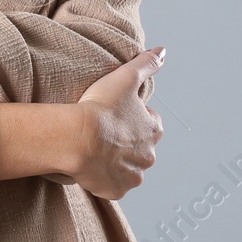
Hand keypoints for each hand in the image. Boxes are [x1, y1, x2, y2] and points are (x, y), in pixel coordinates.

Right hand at [68, 47, 165, 199]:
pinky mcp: (115, 190)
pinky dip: (104, 178)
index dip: (132, 116)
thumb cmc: (101, 107)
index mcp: (154, 131)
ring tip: (95, 149)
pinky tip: (91, 166)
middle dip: (125, 141)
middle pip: (139, 148)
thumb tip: (163, 51)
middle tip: (103, 131)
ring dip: (115, 161)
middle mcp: (148, 157)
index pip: (149, 122)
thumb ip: (146, 63)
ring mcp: (132, 176)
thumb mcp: (125, 77)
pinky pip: (112, 185)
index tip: (115, 112)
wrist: (78, 138)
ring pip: (127, 168)